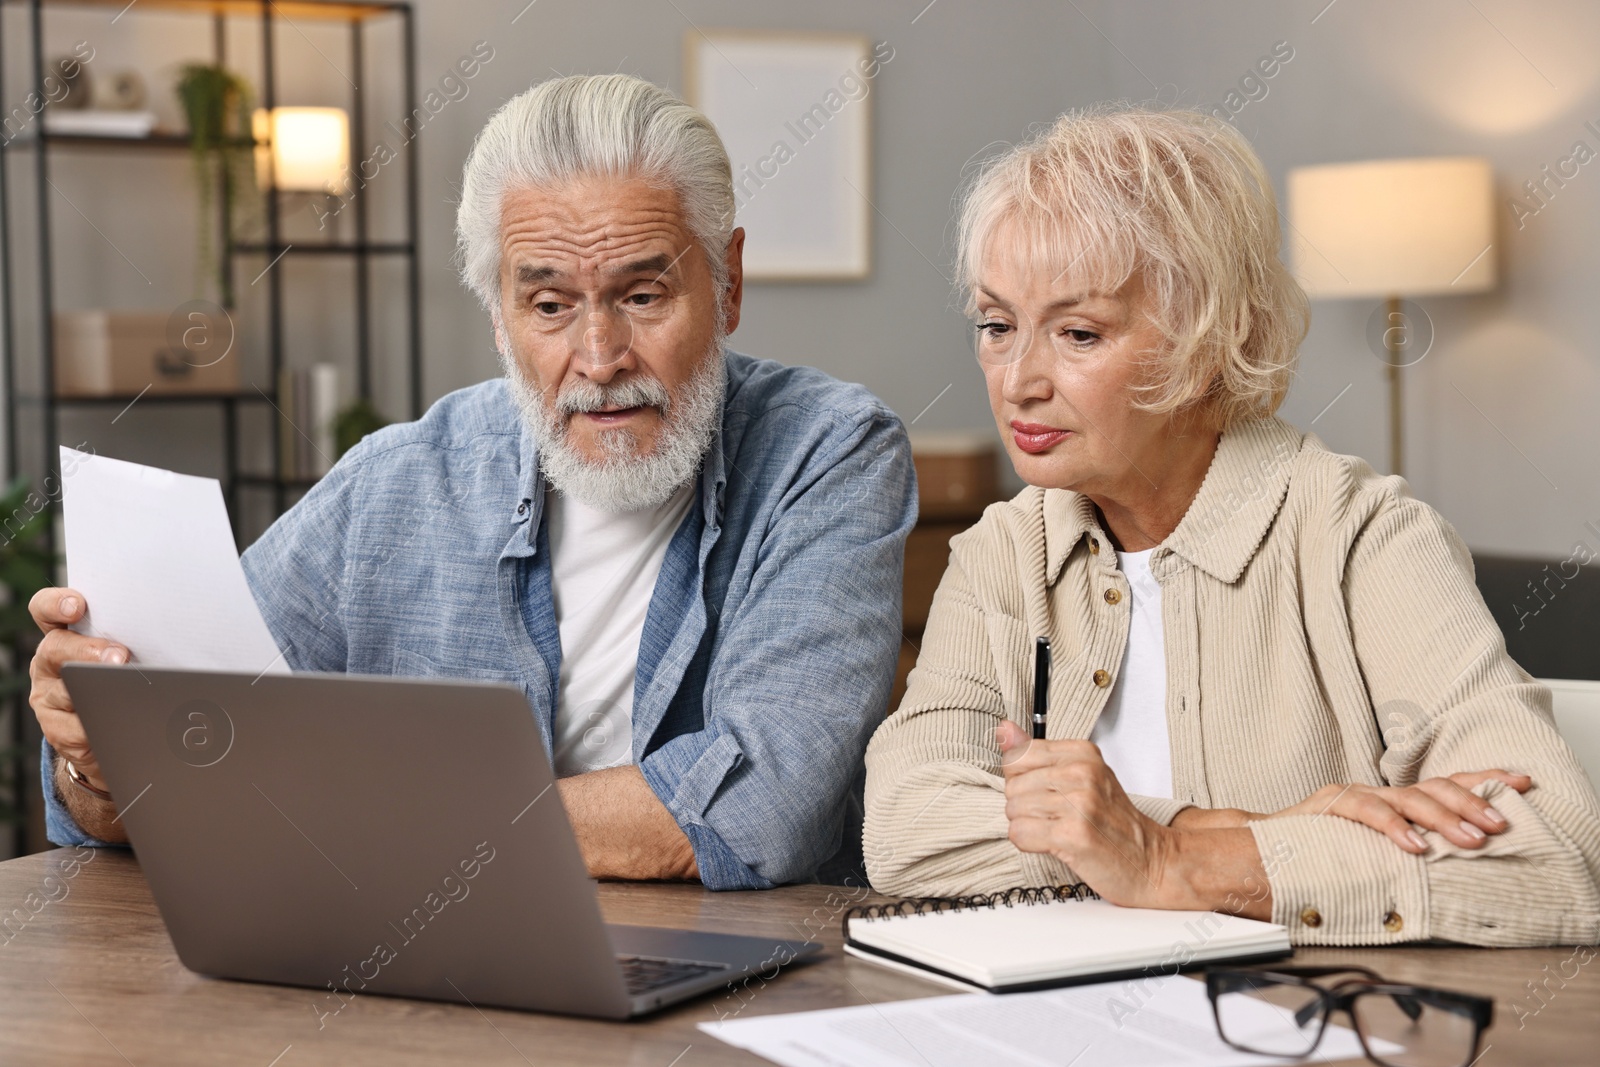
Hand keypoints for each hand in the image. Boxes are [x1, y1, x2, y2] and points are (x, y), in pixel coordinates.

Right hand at [28, 587, 129, 796]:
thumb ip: (135, 635)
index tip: (77, 606)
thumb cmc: (123, 673)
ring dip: (95, 692)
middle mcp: (50, 661)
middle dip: (89, 651)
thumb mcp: (126, 649)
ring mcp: (48, 696)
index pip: (46, 609)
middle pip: (56, 649)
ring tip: (126, 693)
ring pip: (64, 692)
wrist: (113, 724)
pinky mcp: (57, 730)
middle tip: (119, 656)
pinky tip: (119, 726)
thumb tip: (178, 629)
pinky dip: (97, 729)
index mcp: (66, 633)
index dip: (56, 604)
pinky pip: (73, 730)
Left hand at [996, 720, 1184, 907]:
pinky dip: (1029, 843)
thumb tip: (1004, 729)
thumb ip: (1037, 753)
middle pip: (1012, 786)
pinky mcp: (1072, 834)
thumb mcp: (1080, 776)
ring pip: (1013, 810)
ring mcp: (1079, 803)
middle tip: (1057, 817)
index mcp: (1083, 753)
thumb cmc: (1114, 821)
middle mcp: (1082, 773)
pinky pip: (1019, 833)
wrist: (1150, 860)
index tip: (1048, 792)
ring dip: (1029, 826)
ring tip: (1058, 830)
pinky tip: (1054, 844)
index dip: (1023, 779)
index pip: (1017, 755)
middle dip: (1025, 806)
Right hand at [1254, 771, 1532, 854]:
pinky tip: (1414, 845)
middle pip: (1434, 786)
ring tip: (1471, 840)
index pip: (1446, 782)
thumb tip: (1454, 864)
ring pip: (1408, 797)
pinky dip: (1393, 828)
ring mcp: (1354, 795)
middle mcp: (1377, 792)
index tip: (1522, 782)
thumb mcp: (1371, 851)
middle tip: (1499, 825)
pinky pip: (1366, 812)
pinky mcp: (1330, 805)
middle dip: (1472, 804)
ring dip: (1444, 818)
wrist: (1260, 844)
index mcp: (1393, 801)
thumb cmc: (1319, 853)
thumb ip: (1405, 849)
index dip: (1485, 780)